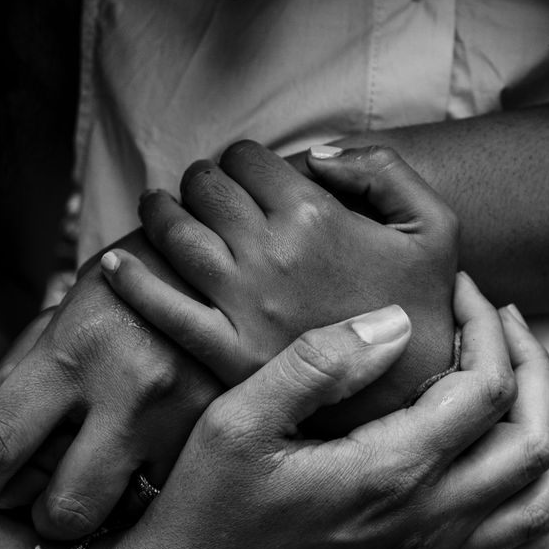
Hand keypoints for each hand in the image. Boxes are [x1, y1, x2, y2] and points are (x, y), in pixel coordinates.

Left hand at [0, 232, 222, 539]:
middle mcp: (130, 389)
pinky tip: (154, 462)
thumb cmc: (136, 280)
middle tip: (42, 504)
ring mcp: (185, 415)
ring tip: (104, 480)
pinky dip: (157, 491)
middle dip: (44, 519)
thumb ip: (27, 373)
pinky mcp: (227, 430)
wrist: (238, 252)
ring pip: (125, 516)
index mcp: (72, 350)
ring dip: (106, 511)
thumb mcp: (69, 308)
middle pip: (64, 510)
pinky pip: (174, 494)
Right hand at [71, 273, 548, 548]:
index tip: (463, 289)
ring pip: (541, 506)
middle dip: (537, 369)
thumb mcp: (236, 420)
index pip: (484, 389)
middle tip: (508, 320)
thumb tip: (397, 320)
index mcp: (386, 475)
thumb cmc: (197, 506)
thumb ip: (319, 364)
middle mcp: (423, 526)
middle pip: (533, 444)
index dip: (487, 329)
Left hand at [111, 141, 458, 433]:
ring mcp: (242, 304)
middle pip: (206, 188)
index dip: (243, 159)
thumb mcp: (435, 225)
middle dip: (203, 181)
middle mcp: (270, 254)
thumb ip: (383, 169)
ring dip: (160, 211)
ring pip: (175, 233)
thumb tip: (316, 154)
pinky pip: (160, 307)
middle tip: (207, 193)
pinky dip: (130, 280)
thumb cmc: (426, 306)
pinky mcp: (225, 352)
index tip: (247, 175)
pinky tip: (114, 265)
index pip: (248, 159)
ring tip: (161, 209)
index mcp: (314, 216)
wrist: (419, 394)